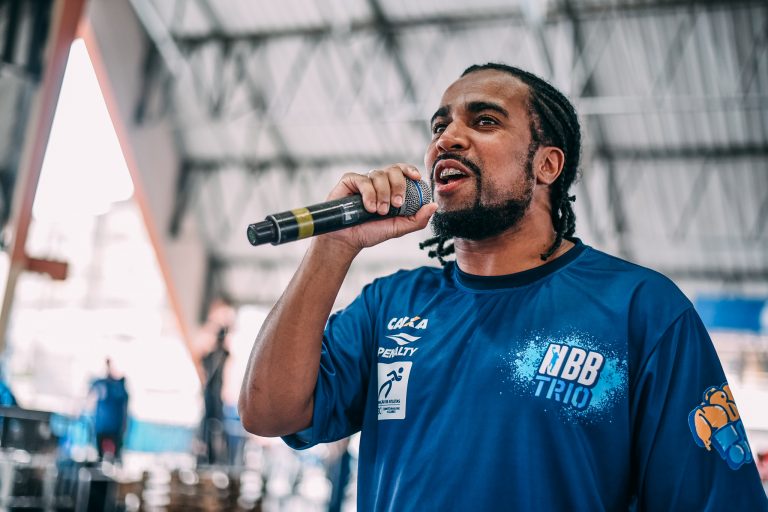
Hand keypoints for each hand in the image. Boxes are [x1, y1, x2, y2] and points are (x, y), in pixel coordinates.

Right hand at [318, 163, 436, 252]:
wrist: (348, 240)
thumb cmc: (371, 232)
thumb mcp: (398, 228)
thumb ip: (418, 219)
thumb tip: (434, 205)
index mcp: (391, 188)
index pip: (403, 171)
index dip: (410, 170)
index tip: (417, 178)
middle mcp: (378, 181)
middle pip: (393, 170)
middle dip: (398, 186)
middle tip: (396, 204)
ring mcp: (363, 180)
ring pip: (379, 175)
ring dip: (383, 194)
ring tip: (379, 212)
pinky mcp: (349, 181)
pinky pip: (363, 180)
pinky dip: (369, 193)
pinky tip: (368, 207)